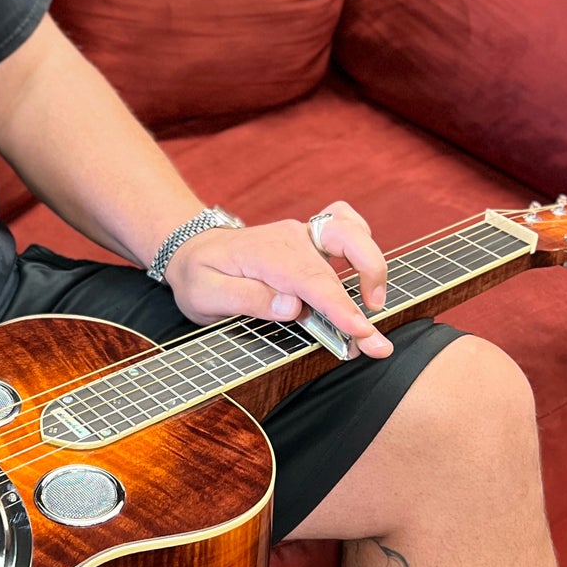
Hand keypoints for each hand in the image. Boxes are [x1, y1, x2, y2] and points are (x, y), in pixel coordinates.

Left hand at [162, 203, 393, 359]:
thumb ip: (246, 298)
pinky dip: (363, 243)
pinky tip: (366, 272)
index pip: (309, 281)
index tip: (360, 331)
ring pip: (351, 235)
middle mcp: (290, 239)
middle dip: (360, 305)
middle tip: (373, 340)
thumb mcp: (204, 295)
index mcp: (264, 253)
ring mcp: (303, 235)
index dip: (338, 307)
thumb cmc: (198, 276)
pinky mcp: (311, 239)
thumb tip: (291, 307)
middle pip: (334, 269)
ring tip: (374, 305)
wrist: (192, 250)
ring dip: (371, 267)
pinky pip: (346, 225)